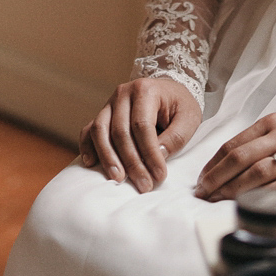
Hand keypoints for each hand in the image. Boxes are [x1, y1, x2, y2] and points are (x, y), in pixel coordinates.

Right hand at [79, 76, 203, 193]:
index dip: (150, 153)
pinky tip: (90, 163)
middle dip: (131, 162)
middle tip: (143, 185)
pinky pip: (89, 130)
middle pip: (120, 131)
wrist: (168, 91)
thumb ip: (175, 137)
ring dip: (107, 157)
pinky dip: (88, 146)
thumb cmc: (179, 106)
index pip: (142, 125)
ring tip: (117, 179)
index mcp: (146, 90)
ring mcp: (110, 103)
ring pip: (100, 130)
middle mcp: (123, 93)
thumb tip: (158, 157)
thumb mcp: (188, 118)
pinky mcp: (103, 114)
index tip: (159, 176)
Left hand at [194, 110, 275, 199]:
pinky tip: (254, 205)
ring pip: (261, 172)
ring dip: (236, 190)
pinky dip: (268, 196)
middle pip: (242, 158)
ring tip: (221, 201)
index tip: (202, 180)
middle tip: (203, 194)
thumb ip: (261, 140)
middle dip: (218, 178)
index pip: (235, 144)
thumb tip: (228, 163)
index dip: (214, 164)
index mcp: (272, 121)